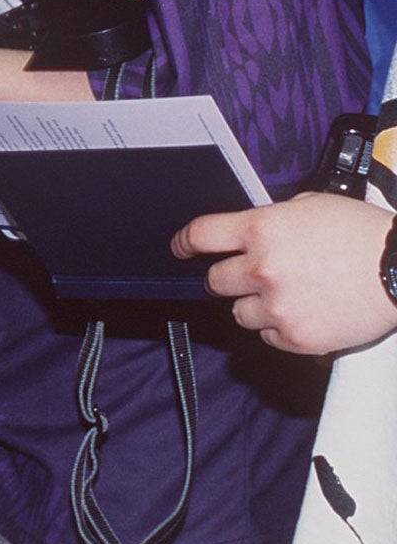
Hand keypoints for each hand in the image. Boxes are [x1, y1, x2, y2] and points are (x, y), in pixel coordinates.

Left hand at [172, 192, 396, 355]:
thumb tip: (250, 230)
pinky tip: (306, 312)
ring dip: (257, 305)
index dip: (183, 243)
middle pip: (214, 281)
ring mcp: (278, 306)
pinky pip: (269, 337)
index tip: (179, 249)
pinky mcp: (297, 337)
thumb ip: (272, 219)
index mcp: (261, 229)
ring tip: (292, 295)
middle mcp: (262, 268)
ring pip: (240, 313)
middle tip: (254, 276)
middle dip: (229, 278)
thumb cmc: (365, 235)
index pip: (200, 235)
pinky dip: (281, 329)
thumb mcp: (312, 206)